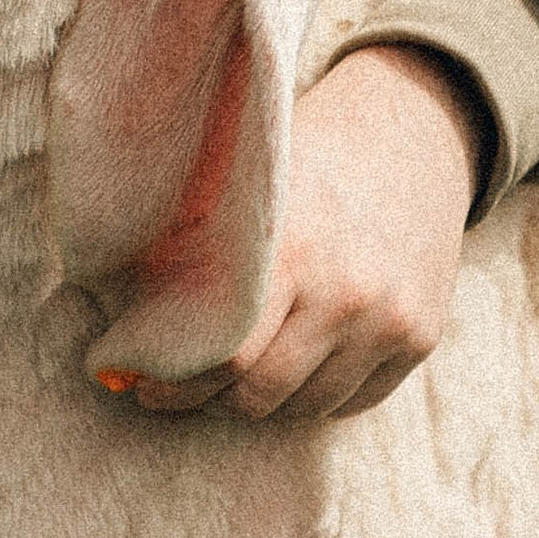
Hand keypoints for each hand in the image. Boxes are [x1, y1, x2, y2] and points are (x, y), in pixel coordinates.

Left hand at [105, 43, 479, 423]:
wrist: (411, 131)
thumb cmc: (307, 154)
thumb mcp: (246, 186)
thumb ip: (193, 250)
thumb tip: (117, 319)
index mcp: (293, 249)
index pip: (225, 356)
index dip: (174, 380)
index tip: (141, 382)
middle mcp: (347, 293)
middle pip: (260, 394)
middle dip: (209, 399)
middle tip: (178, 388)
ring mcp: (390, 321)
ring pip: (306, 406)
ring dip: (262, 401)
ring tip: (231, 378)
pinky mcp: (421, 337)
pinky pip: (353, 401)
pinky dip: (314, 396)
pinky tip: (289, 371)